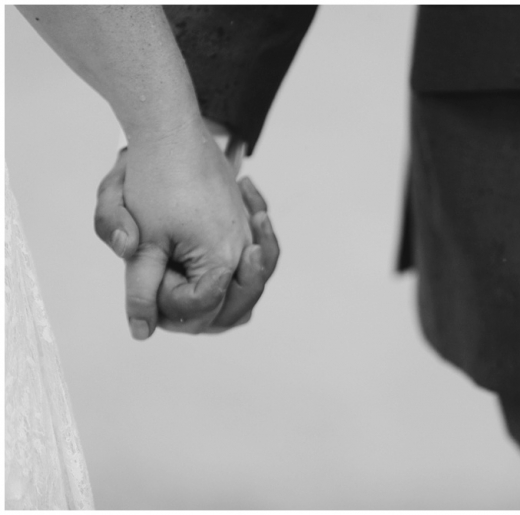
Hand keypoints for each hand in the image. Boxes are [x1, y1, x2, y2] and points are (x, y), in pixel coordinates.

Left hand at [94, 121, 278, 337]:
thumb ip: (141, 290)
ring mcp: (248, 235)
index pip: (202, 308)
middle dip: (197, 309)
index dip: (169, 302)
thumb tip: (141, 332)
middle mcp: (244, 250)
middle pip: (233, 307)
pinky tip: (221, 259)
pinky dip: (246, 265)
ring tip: (198, 290)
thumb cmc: (155, 182)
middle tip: (164, 290)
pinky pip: (257, 255)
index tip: (146, 273)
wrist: (171, 131)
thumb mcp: (142, 242)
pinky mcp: (245, 220)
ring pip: (250, 286)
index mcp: (222, 260)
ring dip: (228, 294)